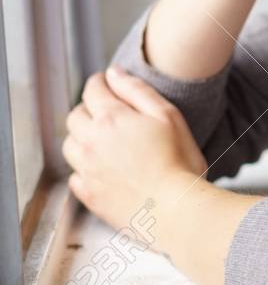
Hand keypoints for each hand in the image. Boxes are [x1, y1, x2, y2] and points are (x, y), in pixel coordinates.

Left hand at [62, 66, 207, 236]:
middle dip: (87, 109)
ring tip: (100, 141)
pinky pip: (75, 176)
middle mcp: (92, 142)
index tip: (105, 83)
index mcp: (111, 119)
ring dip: (81, 138)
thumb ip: (137, 90)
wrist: (175, 210)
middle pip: (75, 116)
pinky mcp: (90, 195)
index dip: (99, 83)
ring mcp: (87, 170)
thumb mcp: (168, 116)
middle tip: (104, 111)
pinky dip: (83, 169)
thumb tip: (113, 74)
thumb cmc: (179, 163)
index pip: (93, 90)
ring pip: (70, 145)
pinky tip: (100, 170)